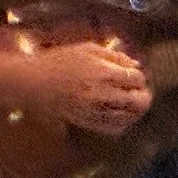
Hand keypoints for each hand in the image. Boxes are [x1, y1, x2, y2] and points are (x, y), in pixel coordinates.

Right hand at [30, 41, 151, 137]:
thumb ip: (115, 56)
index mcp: (104, 73)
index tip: (136, 77)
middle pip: (137, 101)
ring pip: (128, 117)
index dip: (139, 78)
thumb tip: (136, 65)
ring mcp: (95, 111)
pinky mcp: (86, 122)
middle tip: (143, 93)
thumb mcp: (87, 49)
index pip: (136, 79)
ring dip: (136, 111)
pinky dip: (123, 124)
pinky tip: (122, 117)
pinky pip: (113, 128)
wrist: (33, 83)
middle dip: (144, 96)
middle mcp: (102, 94)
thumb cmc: (59, 61)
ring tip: (135, 105)